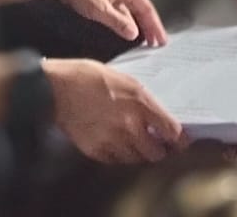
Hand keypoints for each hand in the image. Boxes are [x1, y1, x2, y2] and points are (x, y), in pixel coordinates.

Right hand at [46, 59, 186, 163]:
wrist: (55, 89)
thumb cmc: (87, 76)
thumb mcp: (123, 77)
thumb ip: (142, 97)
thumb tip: (157, 112)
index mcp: (139, 101)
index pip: (171, 130)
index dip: (180, 138)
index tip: (181, 139)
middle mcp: (129, 124)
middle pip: (156, 152)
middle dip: (160, 149)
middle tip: (160, 144)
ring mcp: (112, 139)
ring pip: (137, 159)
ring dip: (140, 153)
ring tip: (138, 143)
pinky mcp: (96, 150)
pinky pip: (117, 161)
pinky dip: (120, 155)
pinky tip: (118, 143)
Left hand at [50, 0, 168, 46]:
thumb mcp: (100, 10)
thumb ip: (119, 22)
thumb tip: (134, 33)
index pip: (147, 8)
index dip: (155, 25)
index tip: (161, 39)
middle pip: (143, 9)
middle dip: (151, 26)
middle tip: (157, 42)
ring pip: (134, 10)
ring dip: (140, 25)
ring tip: (147, 40)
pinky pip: (124, 10)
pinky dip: (129, 21)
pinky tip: (130, 31)